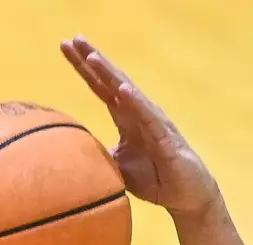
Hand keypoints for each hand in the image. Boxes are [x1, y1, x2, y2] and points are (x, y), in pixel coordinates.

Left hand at [61, 36, 221, 219]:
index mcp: (125, 117)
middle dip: (93, 60)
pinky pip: (148, 116)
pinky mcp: (165, 136)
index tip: (66, 47)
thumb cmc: (155, 179)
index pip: (101, 87)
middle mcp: (138, 113)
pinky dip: (135, 102)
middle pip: (112, 81)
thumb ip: (97, 156)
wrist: (186, 196)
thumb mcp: (116, 167)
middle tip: (73, 39)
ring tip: (92, 57)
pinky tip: (122, 89)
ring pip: (128, 92)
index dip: (84, 68)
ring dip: (110, 74)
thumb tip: (68, 154)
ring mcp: (153, 121)